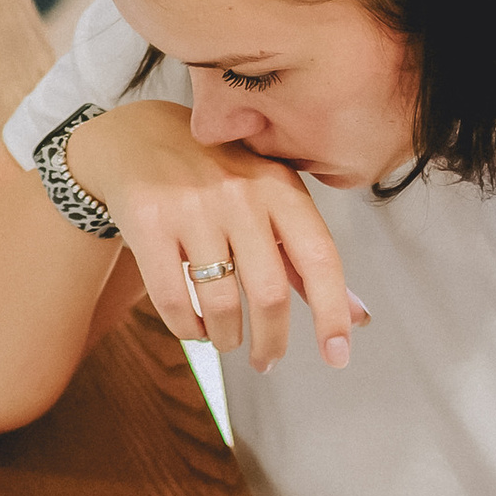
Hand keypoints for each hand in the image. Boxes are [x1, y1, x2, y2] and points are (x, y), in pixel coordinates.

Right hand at [66, 101, 362, 368]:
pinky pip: (174, 301)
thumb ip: (306, 259)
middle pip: (269, 294)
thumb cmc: (216, 176)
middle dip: (271, 342)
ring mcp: (193, 207)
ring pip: (220, 304)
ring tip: (226, 339)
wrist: (141, 135)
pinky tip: (194, 326)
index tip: (337, 354)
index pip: (319, 258)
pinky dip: (188, 330)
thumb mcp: (270, 201)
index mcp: (280, 188)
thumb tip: (355, 317)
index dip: (332, 313)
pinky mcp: (149, 221)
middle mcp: (240, 194)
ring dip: (227, 338)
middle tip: (266, 359)